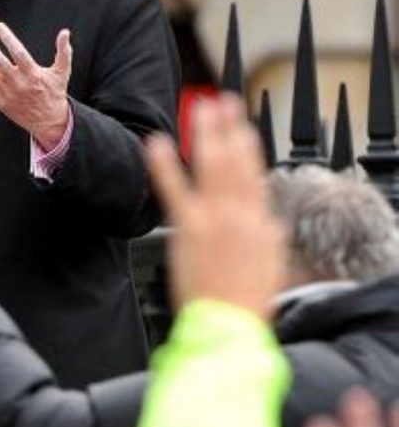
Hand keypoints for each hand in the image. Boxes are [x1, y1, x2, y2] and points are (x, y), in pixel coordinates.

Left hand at [0, 23, 71, 150]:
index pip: (17, 51)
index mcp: (33, 74)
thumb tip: (65, 32)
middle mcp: (19, 83)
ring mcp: (8, 93)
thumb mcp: (62, 72)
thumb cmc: (54, 93)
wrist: (48, 121)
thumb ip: (63, 51)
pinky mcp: (1, 102)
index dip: (7, 37)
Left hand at [146, 94, 283, 316]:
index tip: (241, 124)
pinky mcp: (188, 227)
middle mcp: (239, 212)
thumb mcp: (270, 262)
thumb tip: (265, 218)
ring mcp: (213, 217)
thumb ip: (266, 233)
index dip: (247, 144)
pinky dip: (164, 164)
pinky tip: (156, 143)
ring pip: (213, 165)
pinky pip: (174, 189)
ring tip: (201, 108)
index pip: (254, 172)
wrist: (230, 324)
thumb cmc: (247, 300)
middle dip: (229, 128)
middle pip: (235, 160)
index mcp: (260, 219)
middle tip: (222, 102)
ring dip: (207, 134)